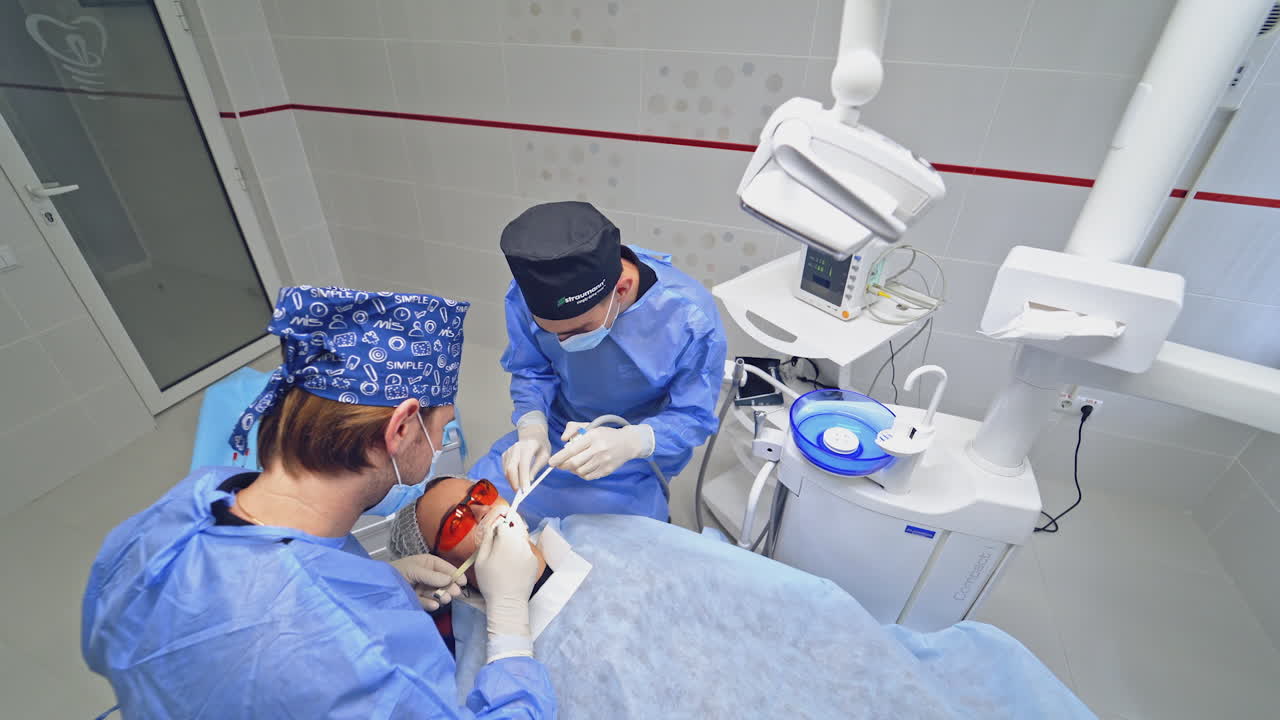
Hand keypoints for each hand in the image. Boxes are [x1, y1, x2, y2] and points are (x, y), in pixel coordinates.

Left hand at [390, 554, 465, 610]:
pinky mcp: (418, 600)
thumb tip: (450, 579)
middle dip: (449, 587)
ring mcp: (423, 588)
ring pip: (437, 592)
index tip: (462, 582)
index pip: (445, 568)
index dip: (455, 574)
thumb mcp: (414, 570)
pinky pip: (427, 602)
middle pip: (444, 582)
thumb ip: (431, 576)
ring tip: (444, 599)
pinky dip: (431, 604)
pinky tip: (434, 605)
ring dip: (442, 595)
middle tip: (455, 593)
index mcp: (428, 563)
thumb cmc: (397, 571)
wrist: (379, 587)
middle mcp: (428, 575)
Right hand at [474, 512, 540, 660]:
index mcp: (507, 540)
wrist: (508, 602)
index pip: (503, 523)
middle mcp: (521, 543)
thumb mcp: (481, 560)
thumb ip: (486, 539)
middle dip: (507, 534)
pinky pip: (526, 551)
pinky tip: (513, 566)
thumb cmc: (491, 582)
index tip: (493, 536)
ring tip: (505, 559)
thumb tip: (491, 527)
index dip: (497, 528)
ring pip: (521, 540)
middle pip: (514, 530)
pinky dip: (520, 554)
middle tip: (498, 548)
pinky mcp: (535, 562)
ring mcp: (530, 552)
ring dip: (514, 543)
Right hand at [502, 418, 551, 493]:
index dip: (523, 479)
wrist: (532, 434)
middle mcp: (516, 448)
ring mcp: (509, 450)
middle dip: (514, 482)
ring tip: (519, 488)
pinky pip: (505, 468)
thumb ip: (537, 467)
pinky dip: (509, 477)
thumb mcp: (545, 455)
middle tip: (520, 493)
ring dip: (511, 481)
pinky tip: (515, 480)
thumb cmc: (541, 446)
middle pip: (511, 468)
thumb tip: (530, 481)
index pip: (524, 465)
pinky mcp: (505, 454)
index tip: (525, 490)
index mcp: (528, 447)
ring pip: (506, 470)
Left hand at [549, 424, 654, 479]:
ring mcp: (604, 461)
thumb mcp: (590, 426)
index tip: (551, 462)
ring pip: (581, 471)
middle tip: (560, 465)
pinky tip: (582, 468)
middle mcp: (599, 449)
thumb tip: (563, 440)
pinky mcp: (607, 470)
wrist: (628, 443)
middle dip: (564, 465)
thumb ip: (573, 428)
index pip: (572, 449)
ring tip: (573, 465)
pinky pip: (589, 476)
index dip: (560, 457)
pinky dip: (582, 474)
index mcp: (593, 436)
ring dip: (573, 470)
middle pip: (575, 463)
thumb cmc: (605, 434)